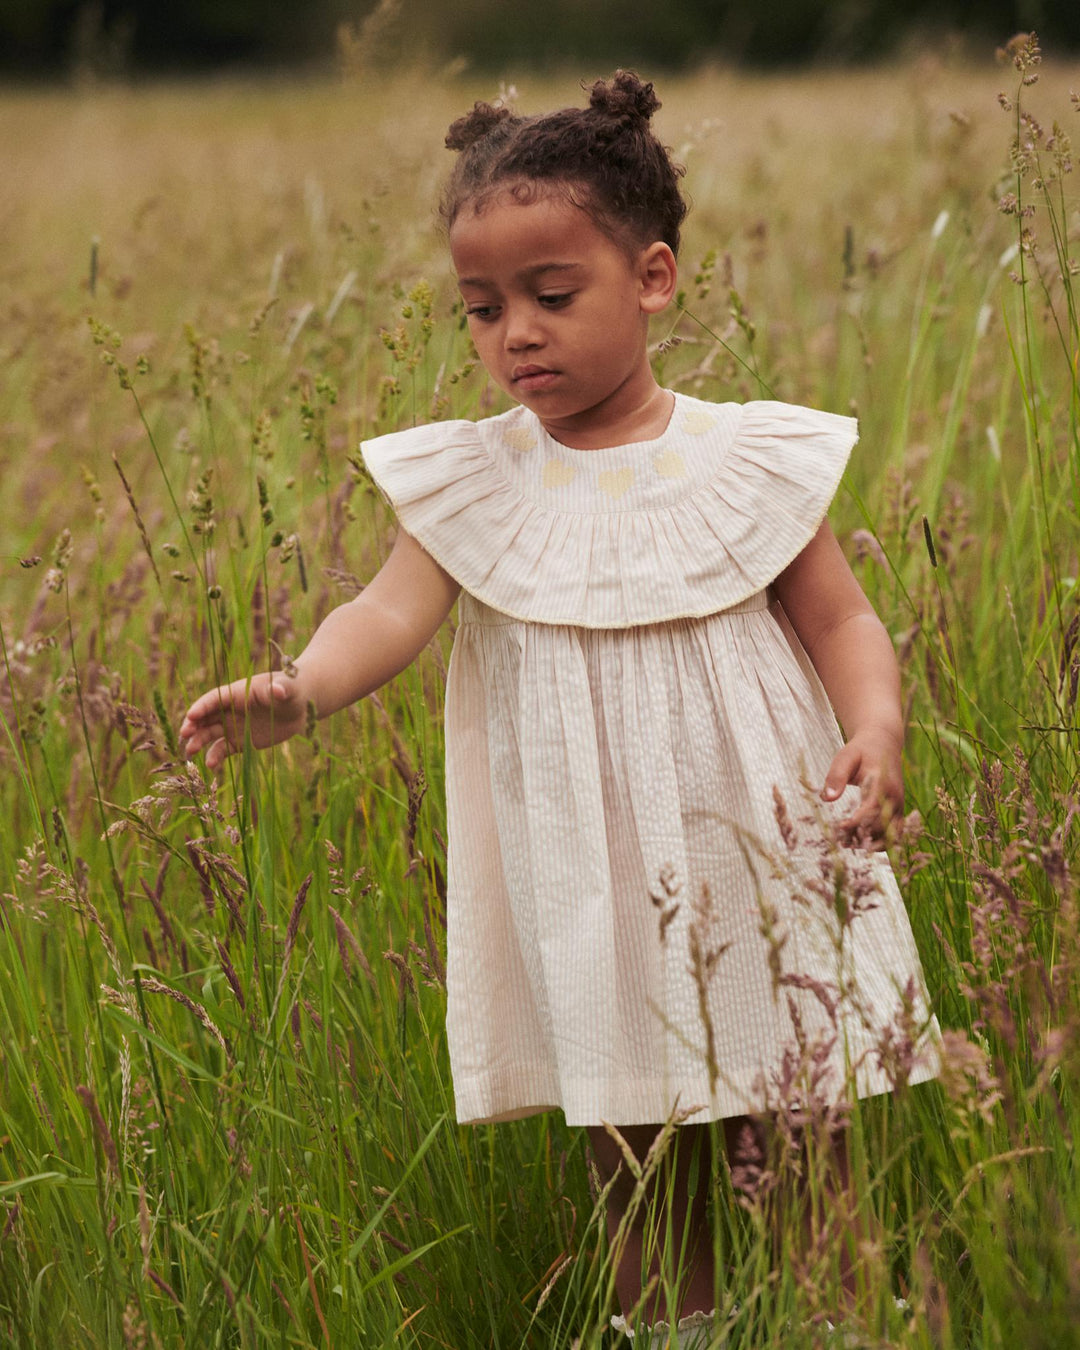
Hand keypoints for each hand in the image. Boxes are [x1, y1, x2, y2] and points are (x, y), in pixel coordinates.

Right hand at [179, 671, 307, 771]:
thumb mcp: (287, 688)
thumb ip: (280, 689)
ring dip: (198, 741)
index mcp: (238, 693)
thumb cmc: (292, 690)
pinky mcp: (241, 741)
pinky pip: (223, 749)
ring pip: (210, 733)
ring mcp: (234, 725)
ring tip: (189, 753)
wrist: (300, 706)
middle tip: (184, 735)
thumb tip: (278, 690)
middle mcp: (231, 709)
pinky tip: (210, 765)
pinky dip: (215, 756)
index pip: (215, 698)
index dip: (202, 706)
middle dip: (193, 725)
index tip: (191, 716)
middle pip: (205, 716)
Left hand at [821, 729, 902, 846]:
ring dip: (872, 844)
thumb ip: (836, 776)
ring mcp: (899, 805)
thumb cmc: (860, 751)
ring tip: (849, 845)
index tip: (839, 828)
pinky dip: (882, 842)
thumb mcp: (845, 757)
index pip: (872, 809)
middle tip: (840, 841)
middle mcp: (895, 797)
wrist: (883, 744)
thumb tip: (826, 799)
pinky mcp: (899, 810)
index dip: (857, 823)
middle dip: (861, 836)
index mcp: (882, 782)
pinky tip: (862, 844)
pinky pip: (896, 833)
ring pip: (892, 834)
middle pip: (882, 825)